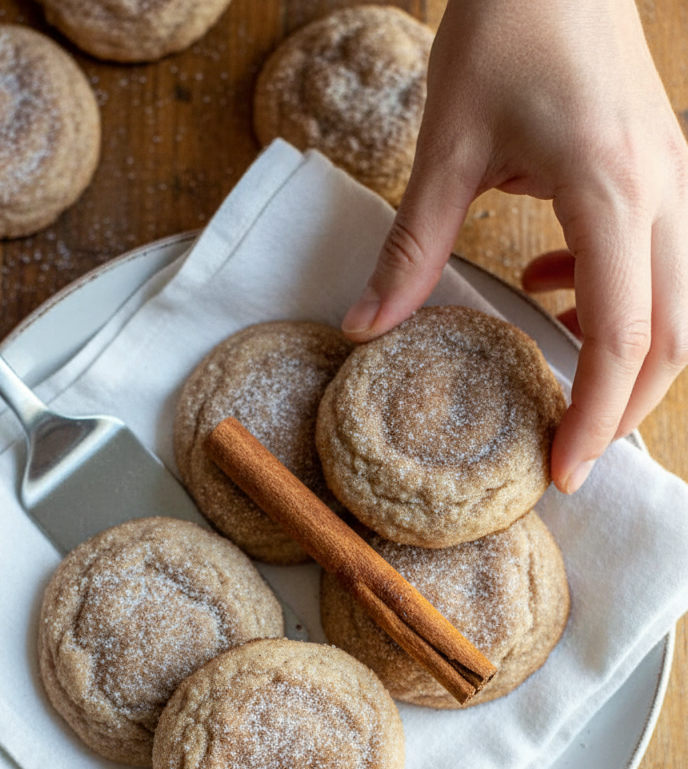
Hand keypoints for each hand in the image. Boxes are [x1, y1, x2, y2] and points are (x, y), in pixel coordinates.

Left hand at [342, 0, 687, 492]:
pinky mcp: (664, 167)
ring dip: (627, 355)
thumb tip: (365, 330)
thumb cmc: (506, 25)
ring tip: (559, 376)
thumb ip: (410, 249)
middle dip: (625, 406)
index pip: (623, 335)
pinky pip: (663, 261)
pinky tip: (554, 283)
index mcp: (612, 189)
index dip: (596, 416)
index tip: (564, 471)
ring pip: (680, 303)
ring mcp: (677, 177)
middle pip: (674, 336)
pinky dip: (616, 296)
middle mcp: (665, 191)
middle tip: (570, 449)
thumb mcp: (444, 146)